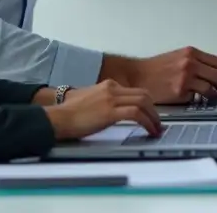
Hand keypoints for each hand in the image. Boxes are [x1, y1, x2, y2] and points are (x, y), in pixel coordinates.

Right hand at [42, 79, 161, 140]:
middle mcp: (112, 88)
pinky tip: (150, 131)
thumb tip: (115, 110)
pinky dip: (147, 122)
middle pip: (144, 94)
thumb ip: (105, 101)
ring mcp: (112, 99)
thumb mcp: (91, 100)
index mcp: (108, 85)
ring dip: (154, 117)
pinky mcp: (110, 111)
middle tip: (158, 122)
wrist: (58, 117)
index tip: (151, 114)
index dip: (147, 103)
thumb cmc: (70, 113)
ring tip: (157, 128)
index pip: (135, 91)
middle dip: (154, 109)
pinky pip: (136, 114)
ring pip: (143, 102)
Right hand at [129, 46, 216, 103]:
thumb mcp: (177, 58)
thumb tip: (212, 74)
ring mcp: (185, 76)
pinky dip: (206, 99)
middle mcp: (190, 62)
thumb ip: (195, 62)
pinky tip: (205, 102)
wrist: (136, 76)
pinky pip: (200, 96)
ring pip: (212, 86)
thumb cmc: (154, 69)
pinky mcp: (180, 90)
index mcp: (191, 52)